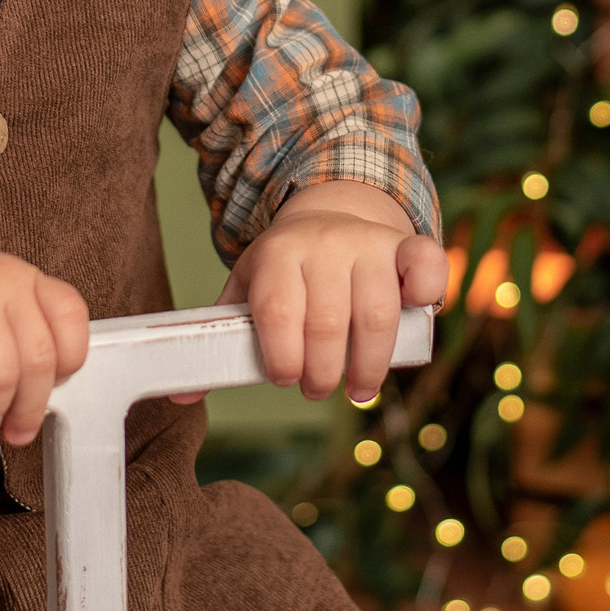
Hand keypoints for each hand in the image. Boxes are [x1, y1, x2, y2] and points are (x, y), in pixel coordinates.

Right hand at [0, 238, 90, 453]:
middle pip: (41, 359)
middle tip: (15, 434)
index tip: (47, 392)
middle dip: (29, 409)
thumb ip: (13, 337)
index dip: (68, 363)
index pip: (72, 319)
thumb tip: (39, 397)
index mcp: (23, 278)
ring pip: (6, 372)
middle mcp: (6, 280)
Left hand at [212, 182, 445, 402]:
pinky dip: (428, 292)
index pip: (278, 311)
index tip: (284, 379)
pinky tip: (419, 316)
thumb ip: (221, 339)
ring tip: (358, 389)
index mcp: (277, 253)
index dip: (282, 356)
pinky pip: (426, 264)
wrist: (328, 215)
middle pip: (328, 323)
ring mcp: (368, 243)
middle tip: (316, 390)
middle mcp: (324, 244)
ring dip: (369, 365)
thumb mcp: (247, 291)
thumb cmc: (284, 271)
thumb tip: (181, 395)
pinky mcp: (405, 246)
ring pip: (377, 313)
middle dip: (323, 373)